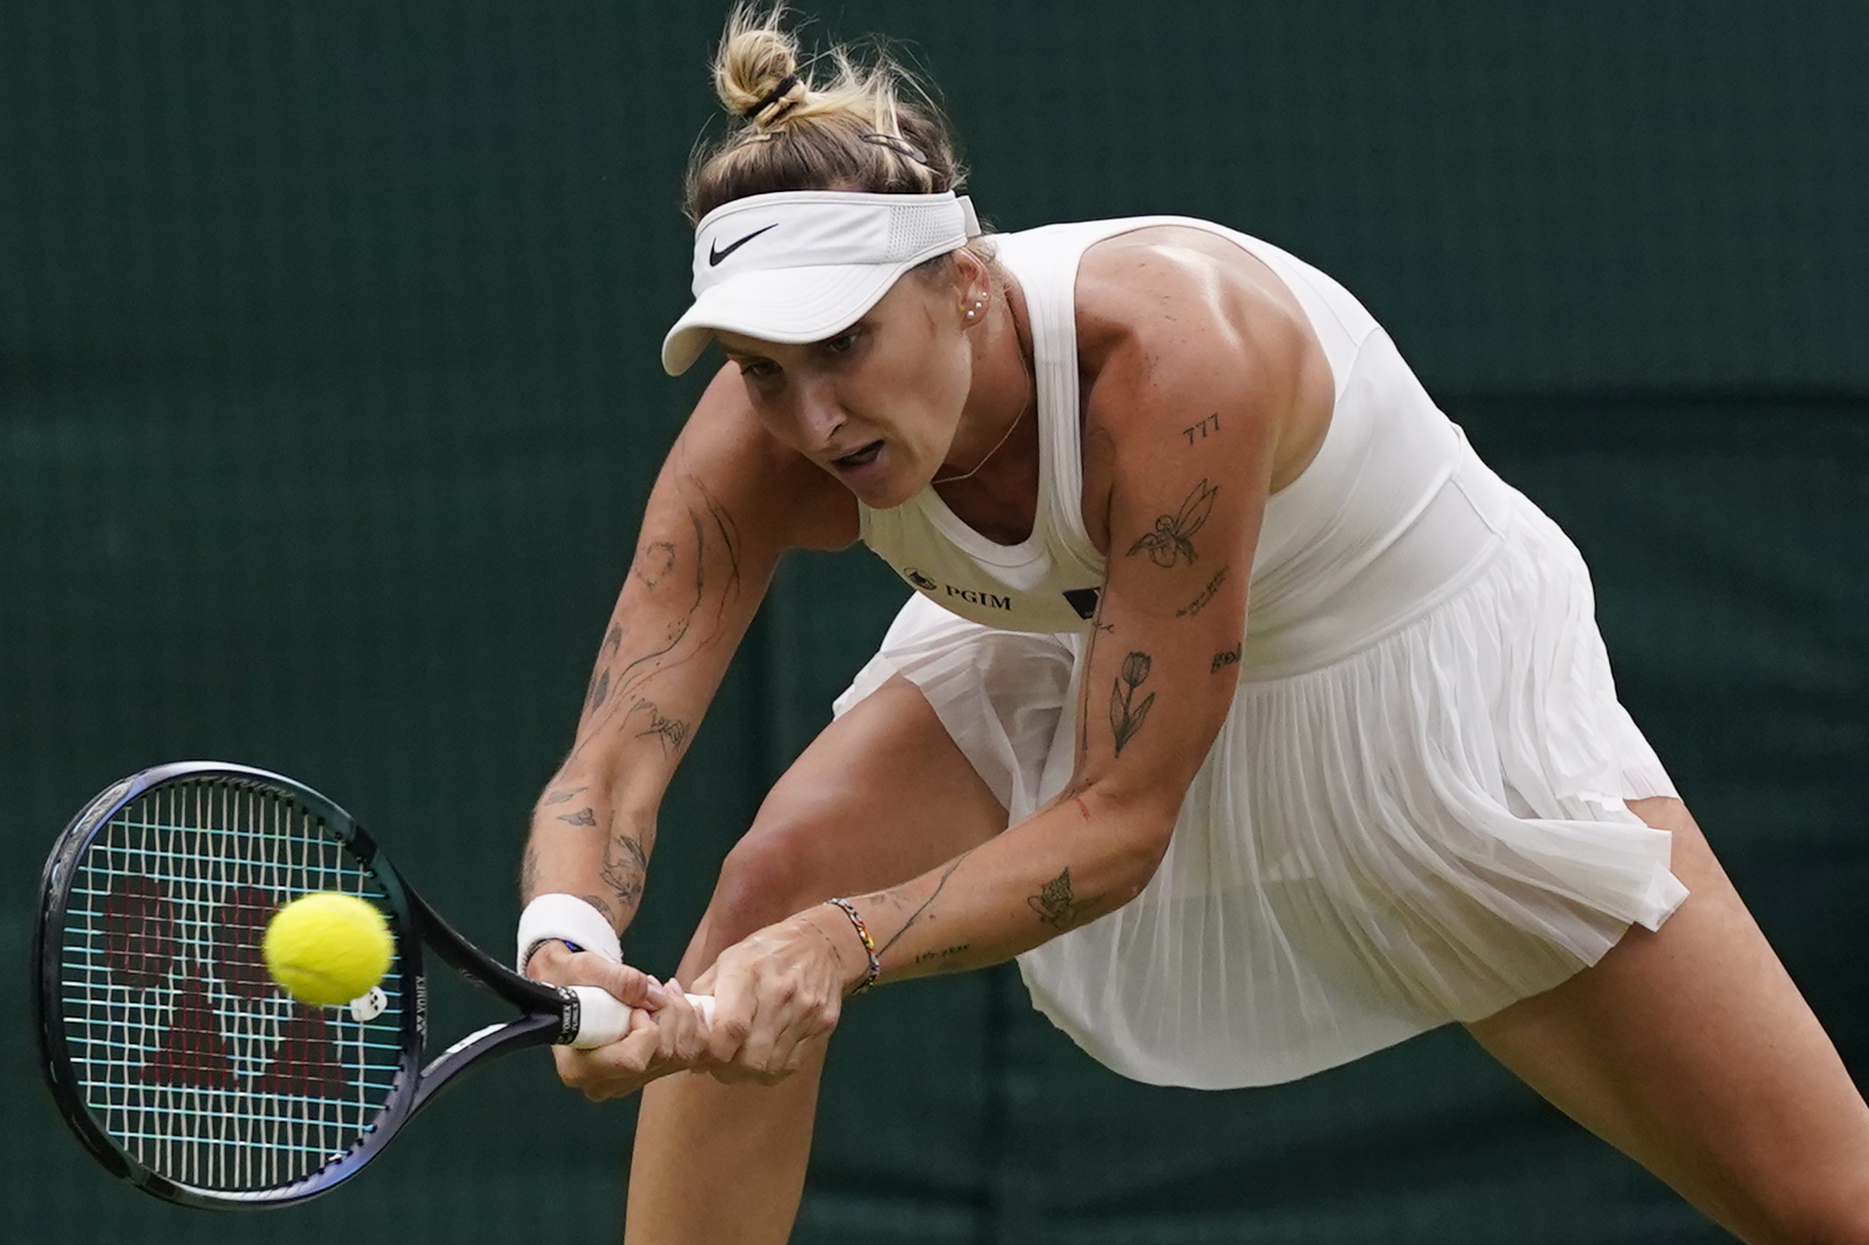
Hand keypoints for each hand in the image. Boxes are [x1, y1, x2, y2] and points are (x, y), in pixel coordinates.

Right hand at [525, 942, 710, 1101]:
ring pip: (684, 1054)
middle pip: (664, 1056)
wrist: (569, 994)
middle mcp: (605, 1083)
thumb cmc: (569, 982)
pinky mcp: (647, 1073)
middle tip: (653, 986)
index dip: (646, 1028)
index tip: (634, 1005)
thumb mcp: (584, 970)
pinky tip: (674, 1002)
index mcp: (580, 1067)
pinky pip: (691, 1053)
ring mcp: (628, 1082)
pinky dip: (692, 1023)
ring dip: (683, 1014)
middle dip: (670, 1012)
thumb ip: (618, 980)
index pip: (633, 1060)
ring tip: (662, 990)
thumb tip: (653, 994)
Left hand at [691, 906, 865, 1085]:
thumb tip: (676, 1025)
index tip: (701, 1058)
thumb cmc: (765, 953)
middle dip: (728, 1070)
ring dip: (749, 1072)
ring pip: (770, 1066)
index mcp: (748, 972)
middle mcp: (780, 992)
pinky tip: (763, 1055)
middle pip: (751, 1057)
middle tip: (719, 1065)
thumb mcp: (728, 960)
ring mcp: (805, 1010)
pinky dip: (772, 1068)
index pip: (730, 1028)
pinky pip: (791, 1064)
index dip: (712, 1054)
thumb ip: (703, 994)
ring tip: (739, 1061)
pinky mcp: (823, 1024)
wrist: (821, 943)